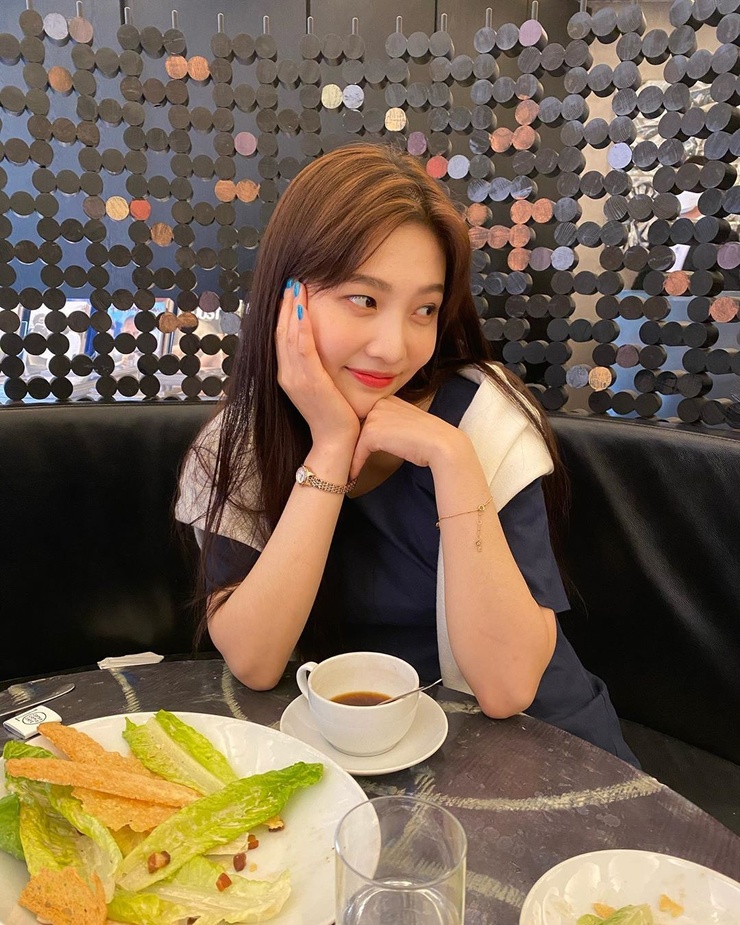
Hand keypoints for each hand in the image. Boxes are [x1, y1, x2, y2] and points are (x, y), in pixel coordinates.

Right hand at [275, 280, 359, 448]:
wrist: (336, 442)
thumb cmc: (334, 414)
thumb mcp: (321, 385)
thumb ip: (316, 365)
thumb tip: (320, 345)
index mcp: (288, 374)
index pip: (281, 336)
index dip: (284, 311)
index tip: (290, 290)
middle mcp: (286, 374)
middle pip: (280, 330)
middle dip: (285, 303)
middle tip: (291, 278)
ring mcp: (295, 378)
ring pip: (288, 335)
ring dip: (292, 308)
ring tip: (296, 285)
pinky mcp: (309, 382)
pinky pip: (302, 349)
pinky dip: (301, 327)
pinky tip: (304, 308)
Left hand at [350, 396, 469, 479]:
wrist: (441, 444)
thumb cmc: (430, 438)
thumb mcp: (409, 422)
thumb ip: (394, 422)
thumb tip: (381, 434)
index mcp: (390, 399)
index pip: (370, 417)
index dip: (365, 433)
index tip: (357, 447)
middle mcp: (380, 403)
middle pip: (360, 426)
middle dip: (355, 443)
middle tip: (348, 459)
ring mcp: (375, 416)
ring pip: (356, 439)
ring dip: (353, 455)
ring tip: (350, 467)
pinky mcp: (371, 432)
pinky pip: (357, 451)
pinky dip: (355, 464)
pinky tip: (353, 475)